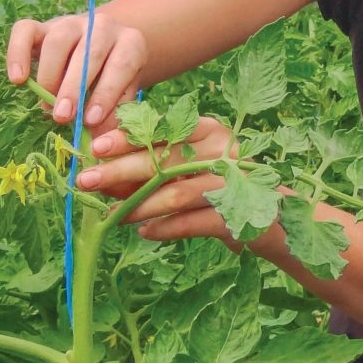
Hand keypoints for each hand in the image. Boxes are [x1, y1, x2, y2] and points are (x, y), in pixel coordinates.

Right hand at [6, 14, 148, 130]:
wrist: (98, 49)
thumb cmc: (112, 78)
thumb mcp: (123, 92)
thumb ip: (116, 113)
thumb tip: (99, 142)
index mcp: (131, 43)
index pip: (122, 66)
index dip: (106, 94)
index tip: (90, 120)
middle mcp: (103, 27)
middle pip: (89, 53)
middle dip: (74, 88)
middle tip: (63, 116)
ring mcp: (71, 23)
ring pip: (58, 42)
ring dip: (50, 76)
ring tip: (47, 106)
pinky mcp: (42, 25)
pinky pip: (25, 31)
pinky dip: (17, 54)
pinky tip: (18, 79)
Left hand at [78, 117, 252, 248]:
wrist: (275, 217)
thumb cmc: (223, 186)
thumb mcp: (192, 167)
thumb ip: (156, 164)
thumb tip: (104, 172)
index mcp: (212, 132)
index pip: (166, 129)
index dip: (131, 136)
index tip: (96, 146)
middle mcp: (225, 153)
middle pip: (166, 160)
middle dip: (122, 171)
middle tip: (87, 181)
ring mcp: (234, 184)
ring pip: (177, 193)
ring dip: (139, 206)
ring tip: (113, 216)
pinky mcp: (239, 215)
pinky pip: (193, 222)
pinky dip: (166, 228)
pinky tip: (146, 233)